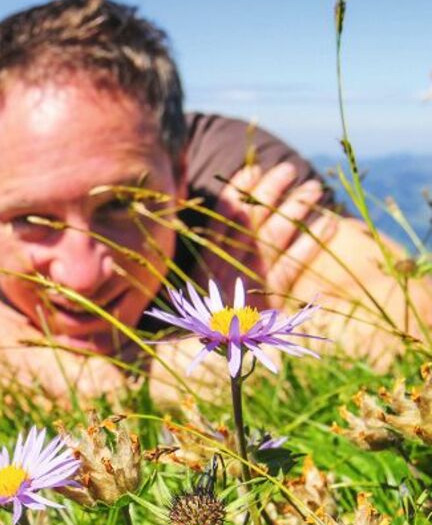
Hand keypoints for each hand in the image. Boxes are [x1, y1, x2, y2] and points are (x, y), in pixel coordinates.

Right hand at [205, 162, 338, 304]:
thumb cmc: (201, 318)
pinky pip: (294, 264)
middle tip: (289, 170)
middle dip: (271, 191)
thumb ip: (209, 252)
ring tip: (313, 189)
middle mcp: (228, 267)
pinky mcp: (272, 298)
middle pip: (252, 220)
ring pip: (275, 236)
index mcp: (207, 260)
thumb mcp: (197, 281)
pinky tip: (327, 223)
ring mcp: (250, 282)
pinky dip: (311, 242)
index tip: (253, 170)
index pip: (224, 217)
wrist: (204, 354)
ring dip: (296, 209)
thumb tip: (222, 211)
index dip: (239, 190)